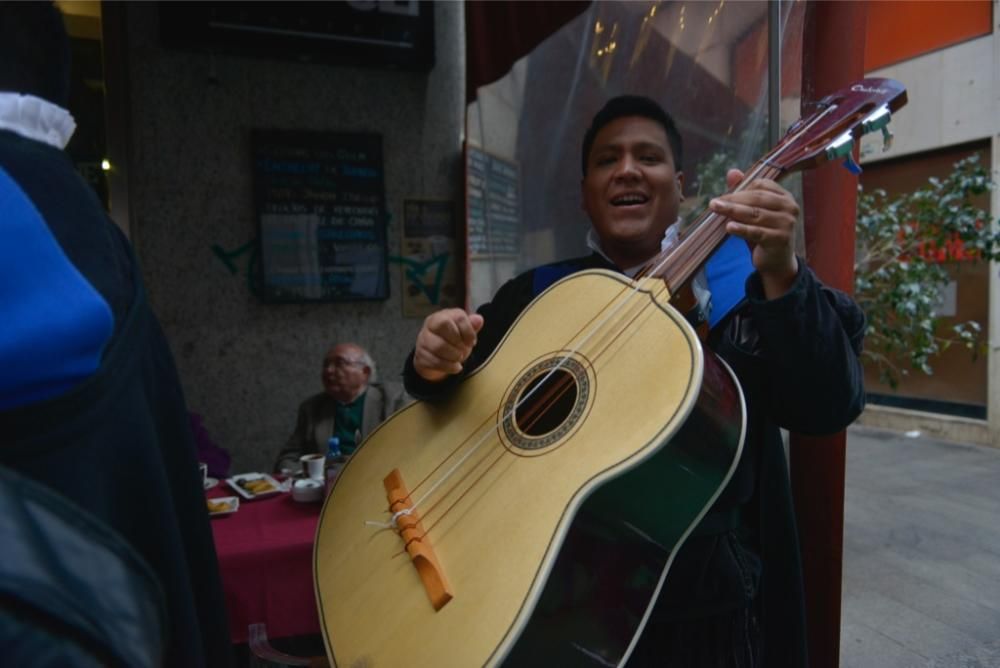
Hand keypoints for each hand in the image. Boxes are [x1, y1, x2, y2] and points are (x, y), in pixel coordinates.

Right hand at [413, 308, 484, 381]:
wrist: (435, 356)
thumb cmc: (452, 341)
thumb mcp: (464, 332)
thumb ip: (472, 326)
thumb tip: (478, 319)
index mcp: (444, 315)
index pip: (459, 317)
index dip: (468, 331)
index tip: (472, 342)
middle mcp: (431, 324)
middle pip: (444, 325)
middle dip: (458, 341)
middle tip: (463, 350)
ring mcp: (423, 339)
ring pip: (438, 345)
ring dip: (454, 355)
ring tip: (459, 358)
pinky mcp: (420, 355)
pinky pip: (435, 361)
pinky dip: (449, 367)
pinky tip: (455, 367)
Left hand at [710, 169, 799, 297]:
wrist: (777, 261)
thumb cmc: (764, 232)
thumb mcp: (755, 212)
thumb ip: (744, 192)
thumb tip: (732, 172)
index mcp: (784, 196)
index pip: (761, 185)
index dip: (740, 189)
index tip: (722, 196)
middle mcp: (789, 207)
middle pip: (757, 199)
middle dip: (733, 200)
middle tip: (713, 203)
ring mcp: (787, 224)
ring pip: (755, 214)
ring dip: (734, 211)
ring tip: (717, 209)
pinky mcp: (780, 239)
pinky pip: (757, 232)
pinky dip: (742, 229)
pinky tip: (729, 227)